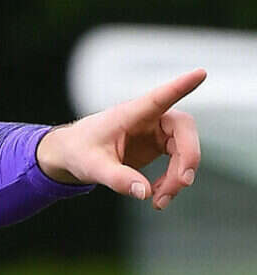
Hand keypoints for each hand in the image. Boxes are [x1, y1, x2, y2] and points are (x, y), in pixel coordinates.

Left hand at [36, 68, 204, 209]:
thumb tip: (144, 193)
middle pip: (183, 129)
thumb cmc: (79, 151)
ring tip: (159, 201)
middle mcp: (148, 118)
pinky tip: (156, 196)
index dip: (181, 86)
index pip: (159, 97)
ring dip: (179, 176)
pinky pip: (178, 161)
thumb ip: (116, 178)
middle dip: (187, 158)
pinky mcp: (160, 145)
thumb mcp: (92, 167)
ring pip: (185, 149)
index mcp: (130, 113)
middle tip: (180, 184)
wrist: (73, 154)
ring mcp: (157, 131)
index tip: (200, 73)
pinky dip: (172, 181)